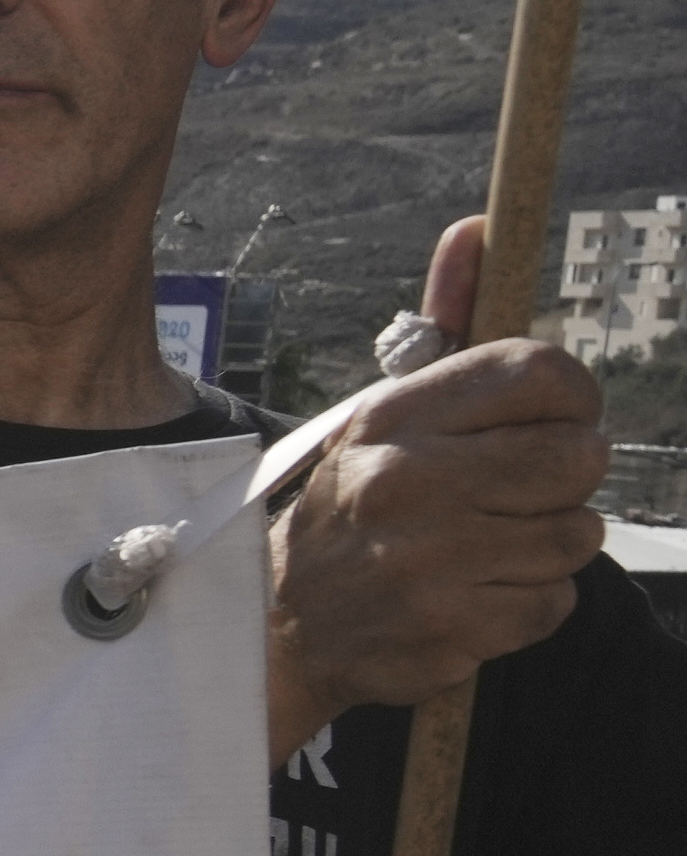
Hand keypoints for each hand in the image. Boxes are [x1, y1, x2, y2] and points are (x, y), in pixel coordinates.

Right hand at [264, 216, 604, 756]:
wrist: (274, 628)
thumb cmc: (352, 507)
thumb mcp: (381, 412)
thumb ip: (443, 323)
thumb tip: (481, 226)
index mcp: (394, 417)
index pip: (545, 373)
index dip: (572, 398)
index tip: (550, 420)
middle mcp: (409, 482)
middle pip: (580, 457)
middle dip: (562, 478)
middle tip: (515, 492)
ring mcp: (429, 562)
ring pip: (577, 534)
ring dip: (546, 545)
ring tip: (483, 547)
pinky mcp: (449, 629)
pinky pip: (553, 602)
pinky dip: (526, 603)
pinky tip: (473, 594)